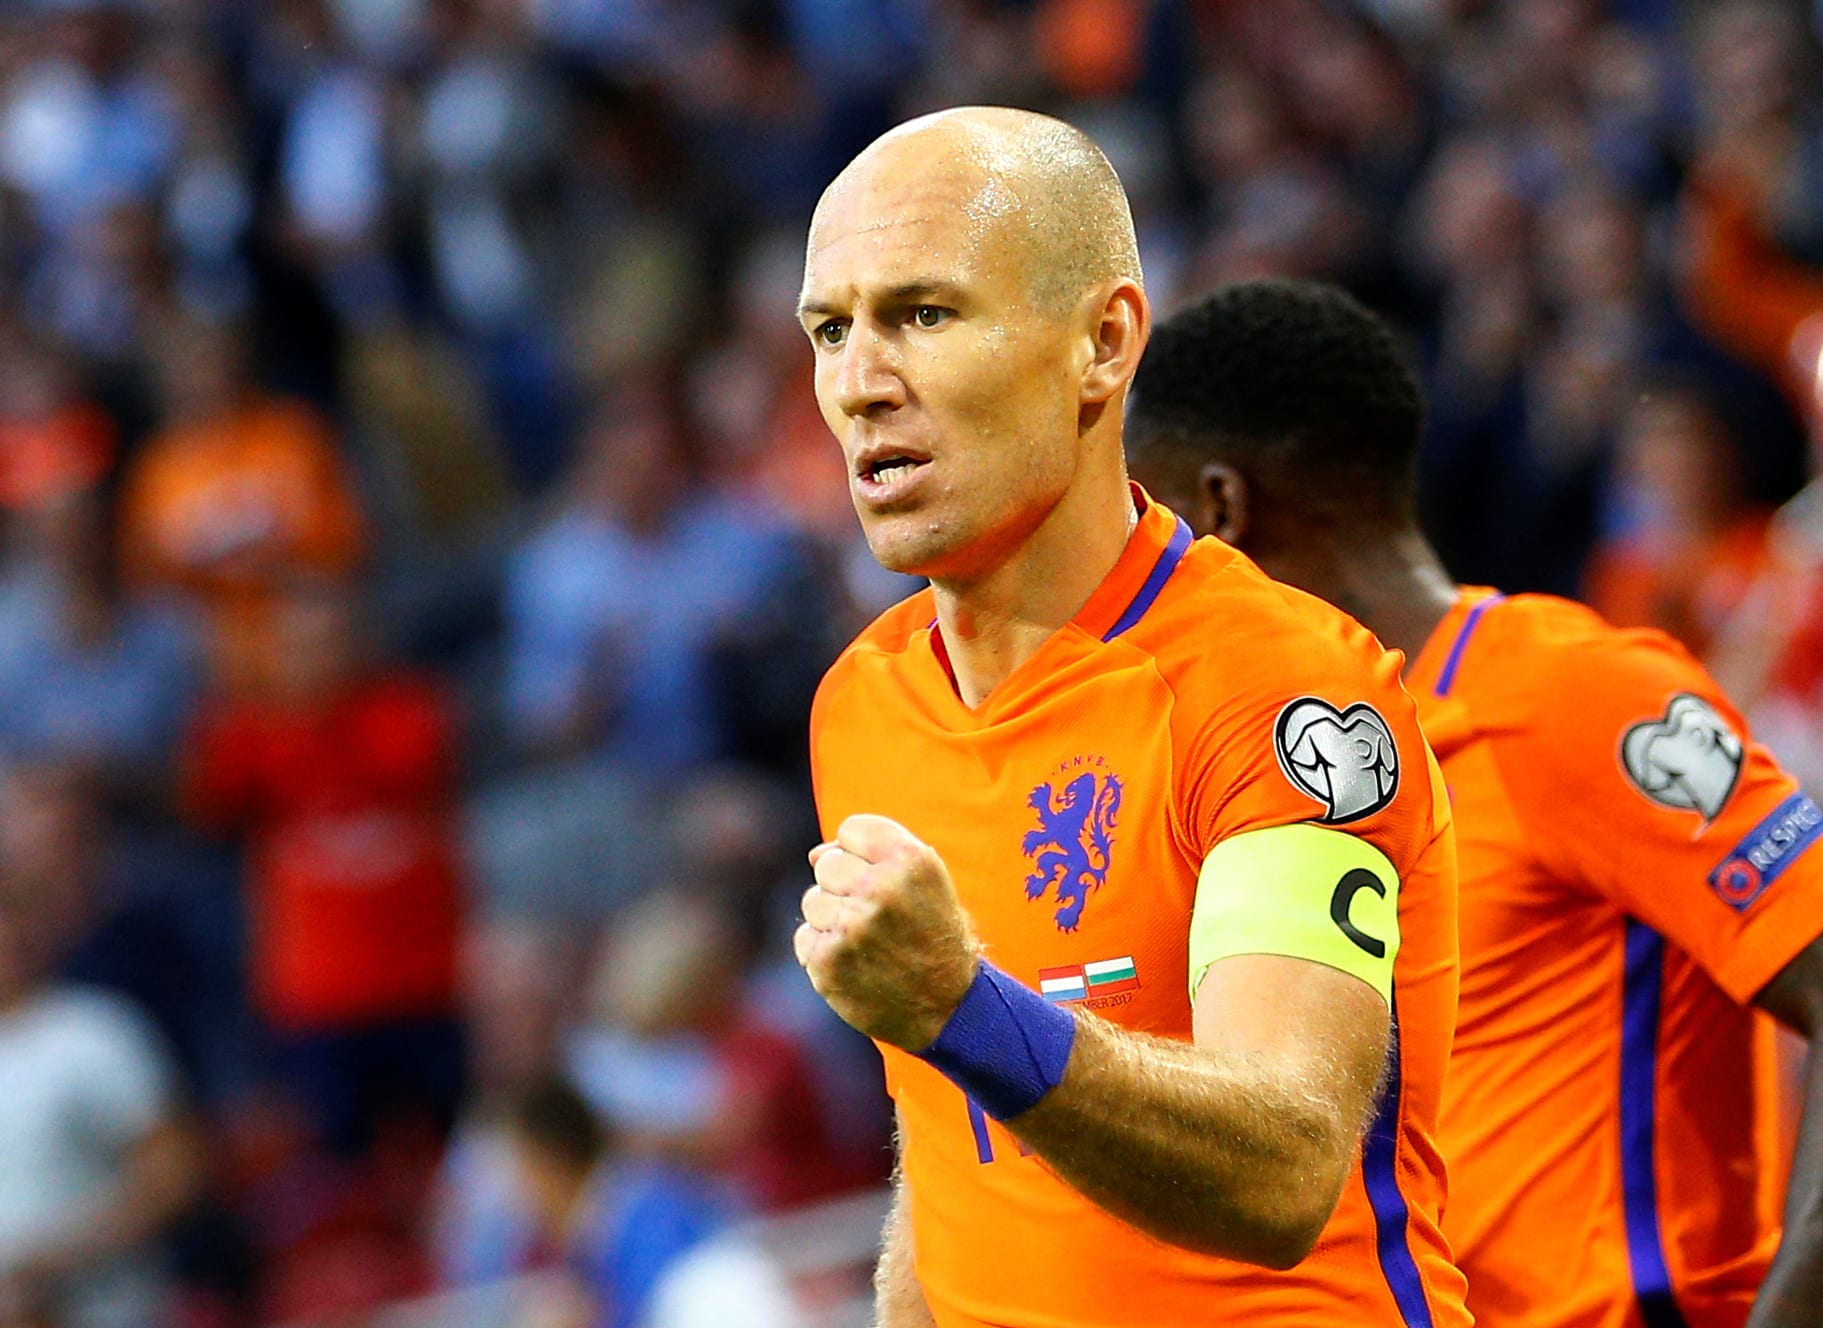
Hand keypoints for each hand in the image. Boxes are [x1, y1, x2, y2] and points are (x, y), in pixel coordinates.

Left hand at [795, 815, 978, 1050]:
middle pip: (827, 864)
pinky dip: (824, 951)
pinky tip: (856, 964)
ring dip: (832, 920)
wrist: (950, 1008)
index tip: (883, 879)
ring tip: (868, 942)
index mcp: (910, 860)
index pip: (851, 829)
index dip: (861, 853)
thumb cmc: (934, 936)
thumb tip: (815, 854)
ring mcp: (851, 926)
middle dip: (844, 886)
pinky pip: (805, 938)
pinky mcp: (828, 962)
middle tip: (876, 916)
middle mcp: (880, 889)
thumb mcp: (926, 882)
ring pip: (812, 901)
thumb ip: (876, 854)